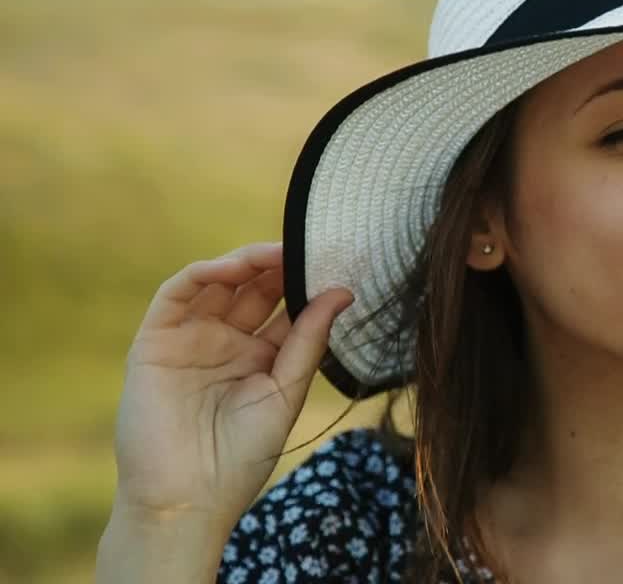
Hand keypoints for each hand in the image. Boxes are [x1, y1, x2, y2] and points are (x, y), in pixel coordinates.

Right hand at [110, 242, 351, 533]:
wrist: (186, 499)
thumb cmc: (241, 457)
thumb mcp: (286, 392)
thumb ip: (309, 340)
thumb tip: (344, 291)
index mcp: (261, 357)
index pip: (286, 307)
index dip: (307, 283)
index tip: (336, 260)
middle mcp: (225, 343)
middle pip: (254, 289)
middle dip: (279, 266)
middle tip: (307, 245)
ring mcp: (190, 339)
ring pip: (218, 283)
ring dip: (245, 262)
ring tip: (276, 252)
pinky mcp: (156, 341)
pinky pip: (178, 294)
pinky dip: (204, 273)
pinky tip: (233, 268)